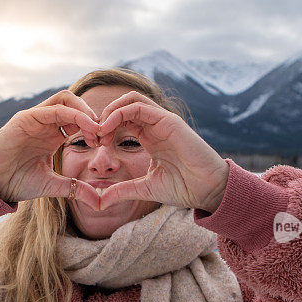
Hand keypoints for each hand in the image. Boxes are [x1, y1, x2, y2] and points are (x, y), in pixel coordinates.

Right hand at [0, 90, 100, 209]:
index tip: (104, 143)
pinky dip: (74, 114)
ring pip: (66, 99)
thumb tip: (98, 200)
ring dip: (85, 111)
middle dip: (93, 117)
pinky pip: (55, 108)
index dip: (95, 128)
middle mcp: (46, 124)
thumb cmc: (16, 182)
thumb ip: (75, 189)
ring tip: (95, 129)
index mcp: (53, 136)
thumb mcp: (52, 186)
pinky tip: (85, 126)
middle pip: (76, 105)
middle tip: (103, 136)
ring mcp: (36, 118)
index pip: (80, 121)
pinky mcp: (27, 117)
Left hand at [96, 91, 229, 212]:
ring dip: (110, 111)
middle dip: (104, 118)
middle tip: (93, 137)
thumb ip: (123, 191)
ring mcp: (162, 121)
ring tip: (99, 131)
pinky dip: (119, 113)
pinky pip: (139, 106)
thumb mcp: (145, 189)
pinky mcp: (168, 120)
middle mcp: (155, 126)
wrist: (208, 190)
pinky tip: (108, 128)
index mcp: (150, 138)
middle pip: (124, 106)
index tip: (94, 145)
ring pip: (130, 100)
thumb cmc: (184, 188)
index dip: (105, 128)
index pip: (123, 120)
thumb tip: (100, 201)